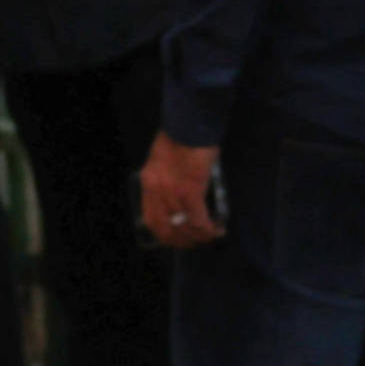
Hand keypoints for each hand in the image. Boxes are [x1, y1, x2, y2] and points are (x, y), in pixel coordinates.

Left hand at [141, 132, 223, 248]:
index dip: (165, 235)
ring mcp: (172, 192)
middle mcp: (156, 190)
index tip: (178, 239)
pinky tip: (217, 230)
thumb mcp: (164, 159)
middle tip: (196, 243)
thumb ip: (167, 178)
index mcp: (148, 182)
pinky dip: (208, 229)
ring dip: (198, 237)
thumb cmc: (182, 136)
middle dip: (182, 241)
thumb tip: (180, 198)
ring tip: (211, 237)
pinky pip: (198, 218)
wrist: (190, 122)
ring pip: (184, 226)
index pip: (151, 219)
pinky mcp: (190, 189)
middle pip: (165, 228)